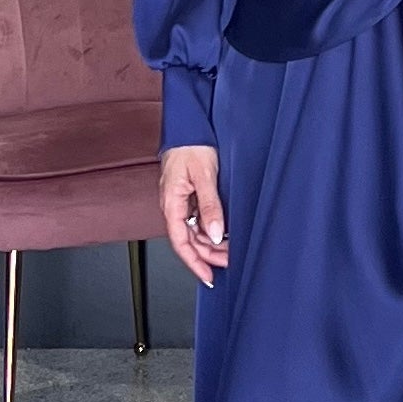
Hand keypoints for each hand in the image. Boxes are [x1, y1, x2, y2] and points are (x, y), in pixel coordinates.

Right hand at [160, 144, 229, 286]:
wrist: (188, 125)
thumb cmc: (191, 145)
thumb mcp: (204, 176)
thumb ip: (209, 205)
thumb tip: (215, 233)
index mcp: (171, 203)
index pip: (181, 242)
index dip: (194, 262)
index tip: (208, 276)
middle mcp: (174, 205)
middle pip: (189, 240)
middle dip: (208, 255)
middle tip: (229, 262)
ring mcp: (181, 201)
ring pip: (195, 231)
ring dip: (211, 242)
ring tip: (231, 249)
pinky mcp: (189, 194)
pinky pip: (198, 218)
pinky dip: (211, 228)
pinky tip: (224, 231)